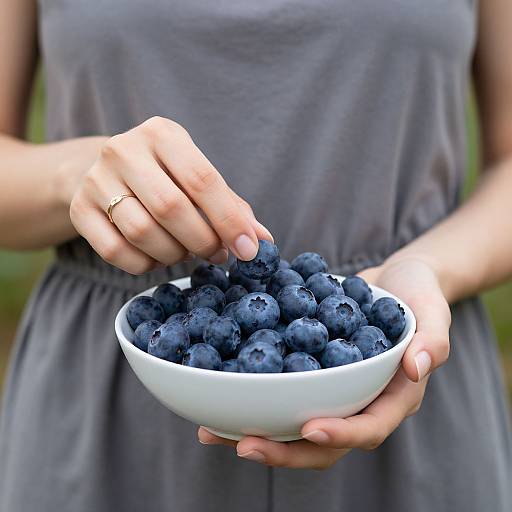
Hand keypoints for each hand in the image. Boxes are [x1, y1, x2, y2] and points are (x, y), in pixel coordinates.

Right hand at [69, 117, 271, 273]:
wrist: (107, 172)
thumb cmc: (167, 178)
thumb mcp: (198, 179)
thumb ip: (232, 208)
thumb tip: (263, 242)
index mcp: (162, 134)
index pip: (202, 180)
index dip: (229, 221)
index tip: (249, 250)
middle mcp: (123, 149)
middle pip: (171, 208)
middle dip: (202, 241)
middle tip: (217, 254)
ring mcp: (96, 179)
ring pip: (142, 232)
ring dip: (174, 255)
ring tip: (186, 252)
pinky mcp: (79, 208)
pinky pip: (115, 252)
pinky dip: (145, 264)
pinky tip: (157, 256)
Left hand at [198, 256, 450, 468]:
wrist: (395, 281)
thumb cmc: (419, 294)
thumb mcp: (433, 310)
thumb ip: (432, 340)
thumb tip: (418, 367)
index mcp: (392, 397)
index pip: (368, 428)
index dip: (340, 434)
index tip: (309, 428)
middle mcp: (359, 403)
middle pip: (322, 442)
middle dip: (284, 450)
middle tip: (243, 444)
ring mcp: (332, 391)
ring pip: (294, 425)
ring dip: (256, 432)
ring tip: (212, 432)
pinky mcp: (311, 375)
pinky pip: (282, 393)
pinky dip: (252, 398)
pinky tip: (219, 393)